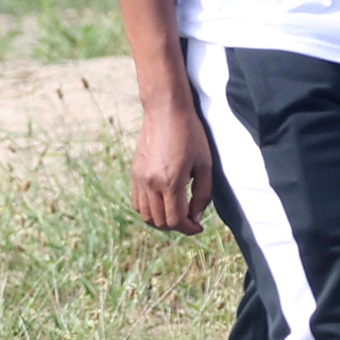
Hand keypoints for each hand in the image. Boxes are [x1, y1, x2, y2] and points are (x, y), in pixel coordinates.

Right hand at [131, 97, 214, 233]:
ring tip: (176, 213)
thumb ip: (203, 195)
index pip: (175, 220)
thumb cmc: (190, 135)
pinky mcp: (134, 173)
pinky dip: (149, 210)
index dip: (189, 229)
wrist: (166, 111)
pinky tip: (162, 203)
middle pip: (160, 222)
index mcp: (170, 181)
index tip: (198, 226)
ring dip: (162, 221)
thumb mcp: (205, 164)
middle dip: (177, 226)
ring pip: (146, 216)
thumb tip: (196, 217)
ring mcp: (139, 179)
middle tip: (190, 219)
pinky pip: (137, 203)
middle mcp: (151, 183)